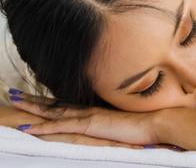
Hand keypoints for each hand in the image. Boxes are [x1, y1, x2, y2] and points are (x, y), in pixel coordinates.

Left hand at [6, 95, 161, 146]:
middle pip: (54, 103)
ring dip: (31, 108)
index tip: (32, 95)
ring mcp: (87, 116)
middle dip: (33, 99)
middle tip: (14, 93)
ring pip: (53, 111)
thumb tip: (111, 122)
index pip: (65, 104)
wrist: (157, 120)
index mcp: (95, 109)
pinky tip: (28, 127)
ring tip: (14, 102)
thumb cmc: (146, 122)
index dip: (47, 99)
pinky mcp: (89, 124)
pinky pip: (60, 126)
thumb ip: (114, 119)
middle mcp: (88, 109)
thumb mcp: (125, 121)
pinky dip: (42, 126)